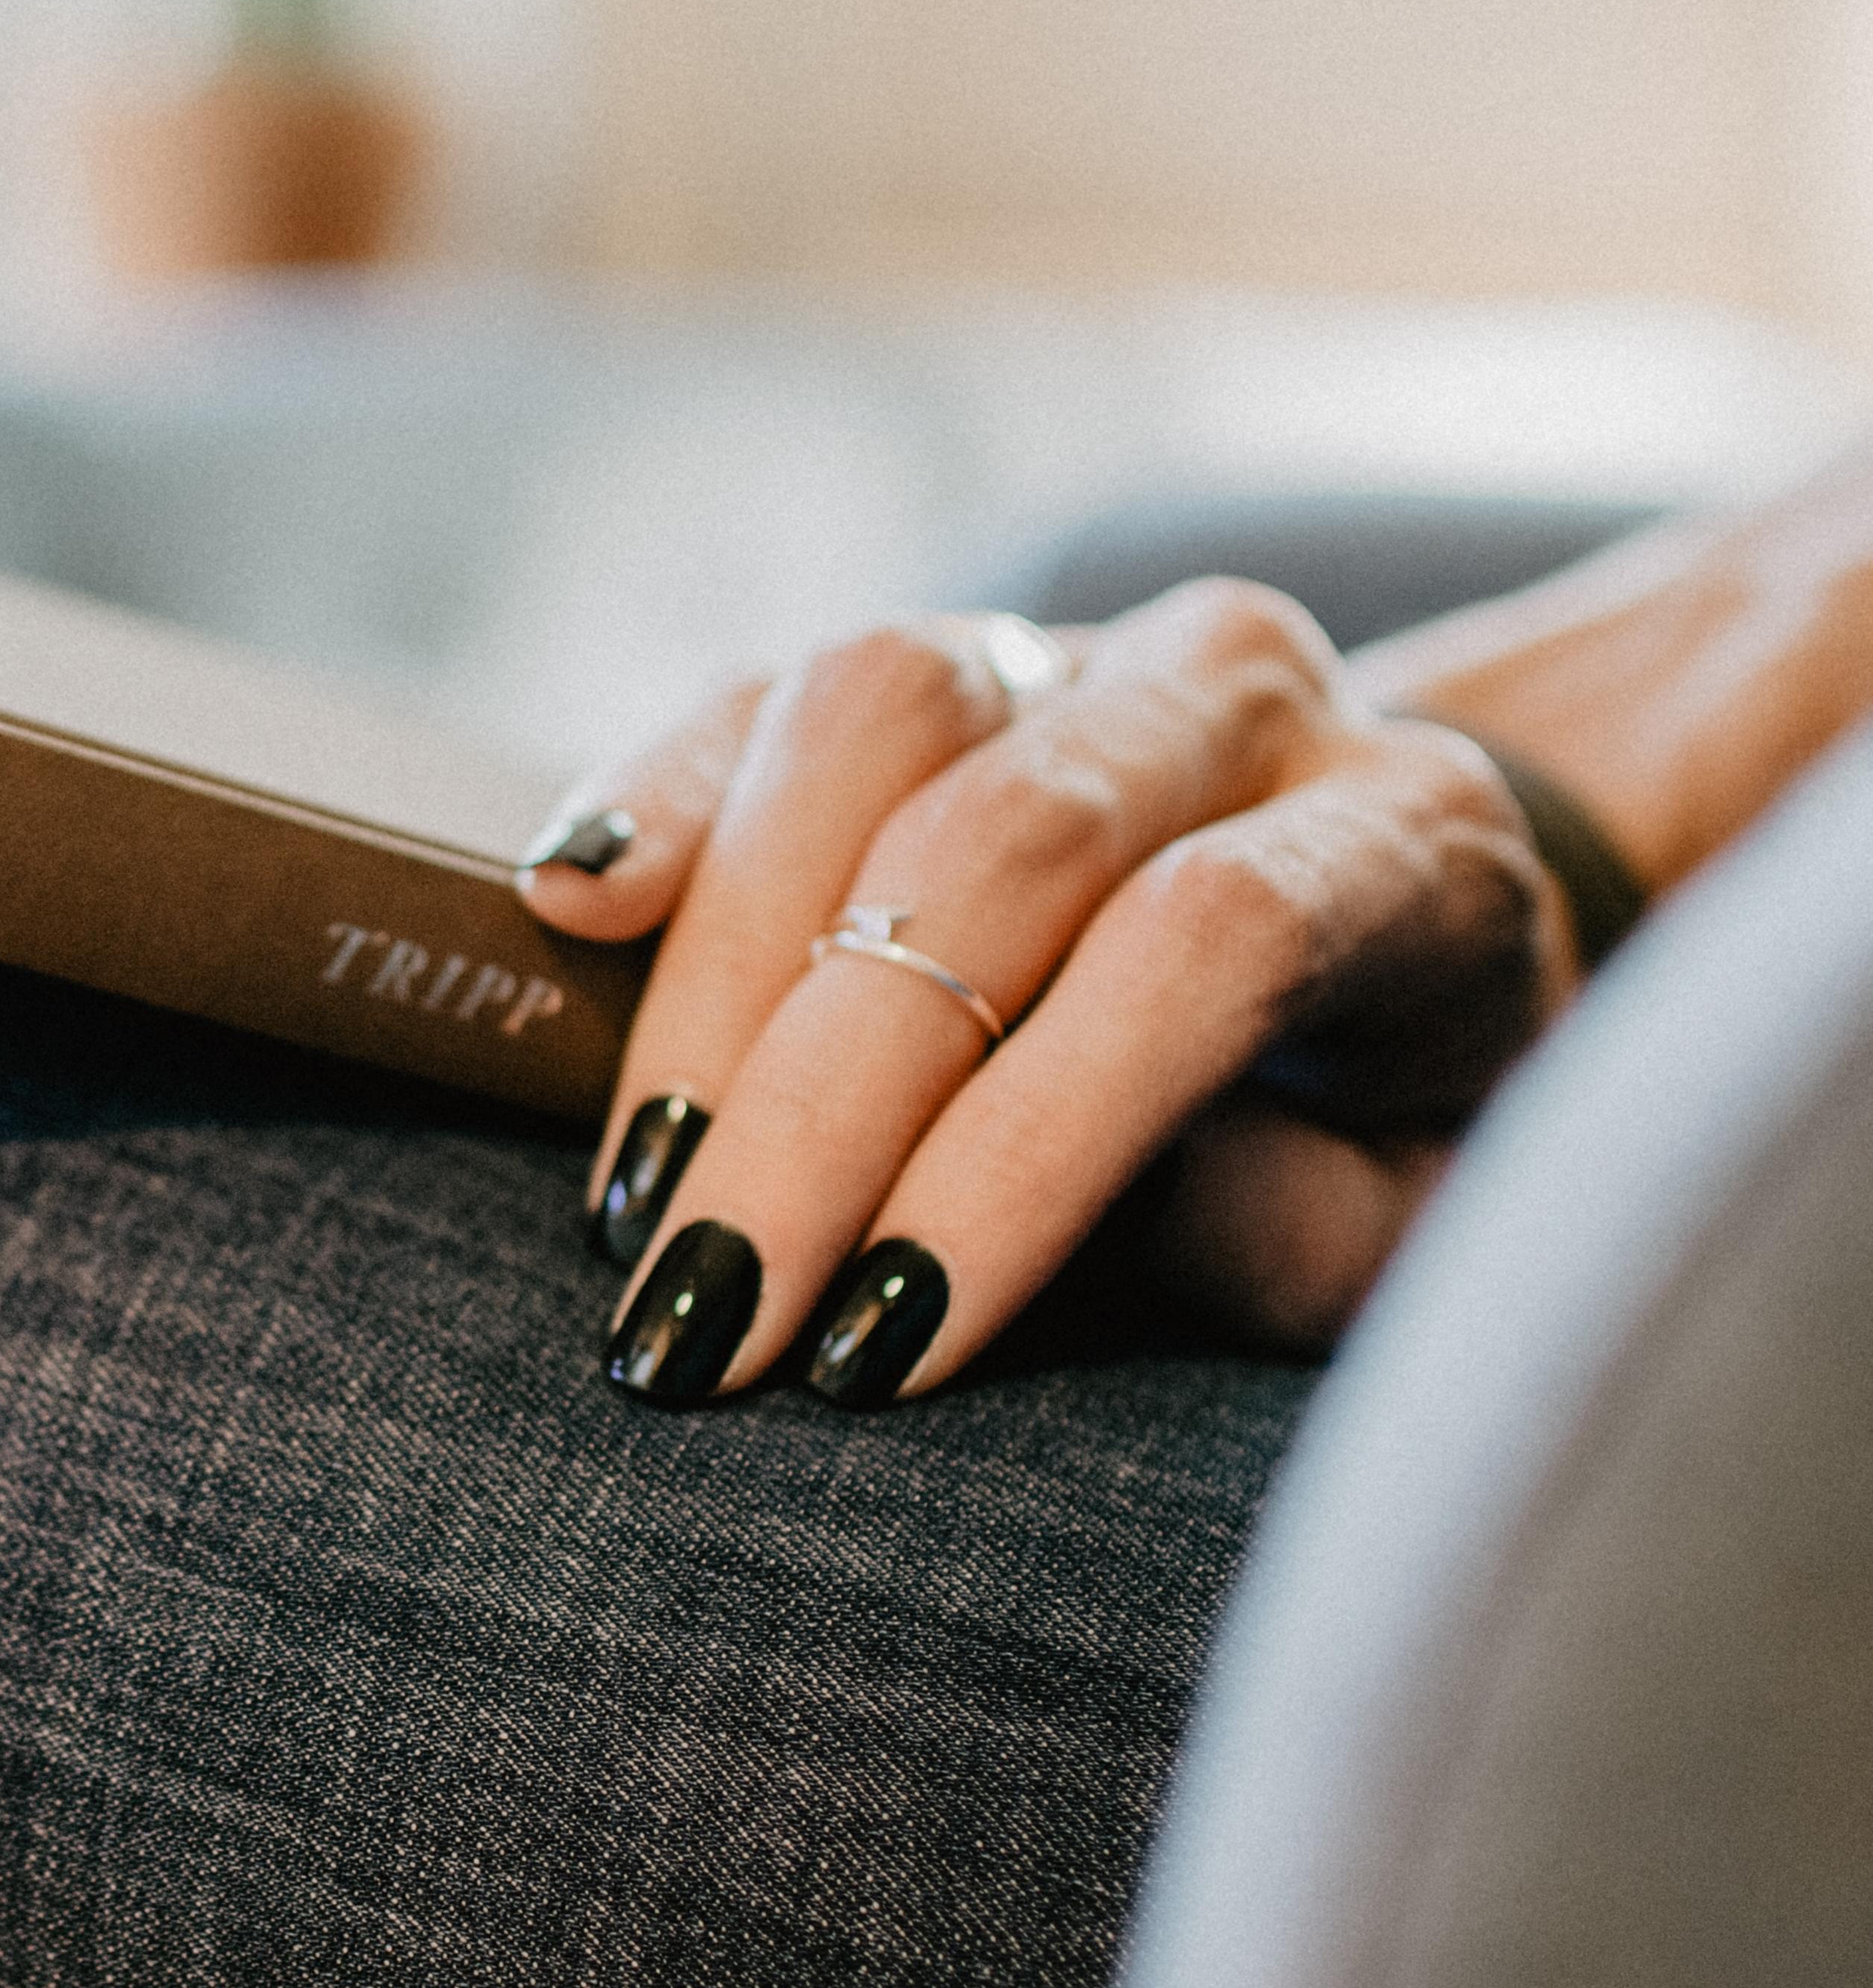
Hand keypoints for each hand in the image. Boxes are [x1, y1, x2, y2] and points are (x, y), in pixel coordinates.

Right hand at [517, 581, 1571, 1404]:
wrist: (1404, 914)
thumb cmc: (1405, 1122)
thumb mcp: (1417, 1233)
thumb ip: (1281, 1228)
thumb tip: (1093, 1217)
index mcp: (1410, 841)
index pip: (1210, 943)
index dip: (1027, 1143)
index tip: (882, 1339)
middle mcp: (1247, 694)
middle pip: (1008, 839)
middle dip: (822, 1099)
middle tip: (704, 1311)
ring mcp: (1074, 648)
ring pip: (871, 714)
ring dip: (724, 963)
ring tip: (640, 1184)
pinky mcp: (929, 663)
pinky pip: (766, 687)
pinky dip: (659, 792)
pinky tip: (569, 907)